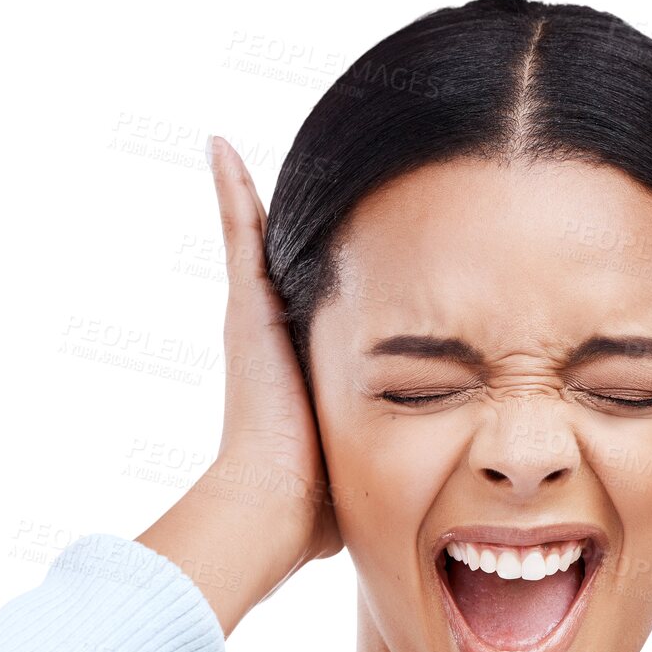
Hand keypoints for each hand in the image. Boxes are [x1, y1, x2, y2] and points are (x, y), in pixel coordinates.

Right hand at [135, 136, 342, 637]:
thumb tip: (433, 491)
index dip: (330, 278)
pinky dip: (230, 191)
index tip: (343, 241)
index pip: (313, 308)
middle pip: (282, 265)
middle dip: (297, 227)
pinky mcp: (244, 311)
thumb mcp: (363, 459)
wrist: (275, 506)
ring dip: (249, 197)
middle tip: (305, 178)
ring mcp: (253, 320)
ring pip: (258, 241)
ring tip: (236, 150)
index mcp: (300, 366)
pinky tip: (218, 145)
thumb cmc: (320, 503)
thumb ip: (386, 452)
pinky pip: (240, 235)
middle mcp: (270, 337)